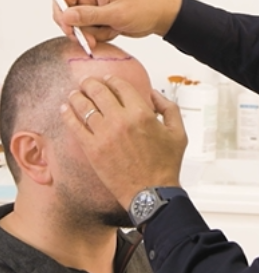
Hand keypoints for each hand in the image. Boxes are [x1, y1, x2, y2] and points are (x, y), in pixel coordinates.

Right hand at [53, 0, 181, 46]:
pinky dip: (100, 36)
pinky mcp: (101, 20)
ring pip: (80, 27)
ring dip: (92, 34)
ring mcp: (95, 9)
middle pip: (68, 15)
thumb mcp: (115, 13)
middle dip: (79, 29)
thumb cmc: (144, 8)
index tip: (71, 28)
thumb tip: (65, 16)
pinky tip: (114, 31)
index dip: (61, 13)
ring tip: (110, 30)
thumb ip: (89, 16)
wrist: (161, 16)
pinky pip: (91, 32)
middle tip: (91, 38)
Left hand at [61, 75, 187, 208]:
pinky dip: (68, 115)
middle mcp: (121, 120)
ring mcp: (104, 135)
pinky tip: (65, 109)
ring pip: (84, 106)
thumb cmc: (165, 165)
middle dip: (90, 83)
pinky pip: (75, 126)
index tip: (108, 79)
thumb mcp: (178, 132)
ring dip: (77, 96)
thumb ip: (168, 108)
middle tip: (87, 82)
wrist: (151, 193)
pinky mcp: (92, 149)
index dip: (112, 79)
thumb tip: (154, 95)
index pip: (121, 86)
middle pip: (99, 92)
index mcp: (142, 113)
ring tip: (74, 93)